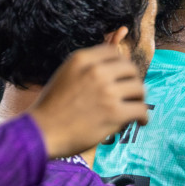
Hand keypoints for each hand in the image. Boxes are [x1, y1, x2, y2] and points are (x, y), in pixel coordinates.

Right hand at [27, 45, 148, 158]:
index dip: (122, 66)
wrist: (41, 132)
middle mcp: (96, 71)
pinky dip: (143, 117)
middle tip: (132, 95)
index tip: (123, 77)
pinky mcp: (114, 113)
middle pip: (131, 70)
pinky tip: (140, 122)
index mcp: (82, 59)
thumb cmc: (51, 107)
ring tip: (134, 109)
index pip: (114, 53)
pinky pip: (141, 109)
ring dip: (138, 100)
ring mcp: (107, 92)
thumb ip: (88, 68)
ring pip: (139, 89)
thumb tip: (114, 63)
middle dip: (133, 82)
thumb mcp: (66, 75)